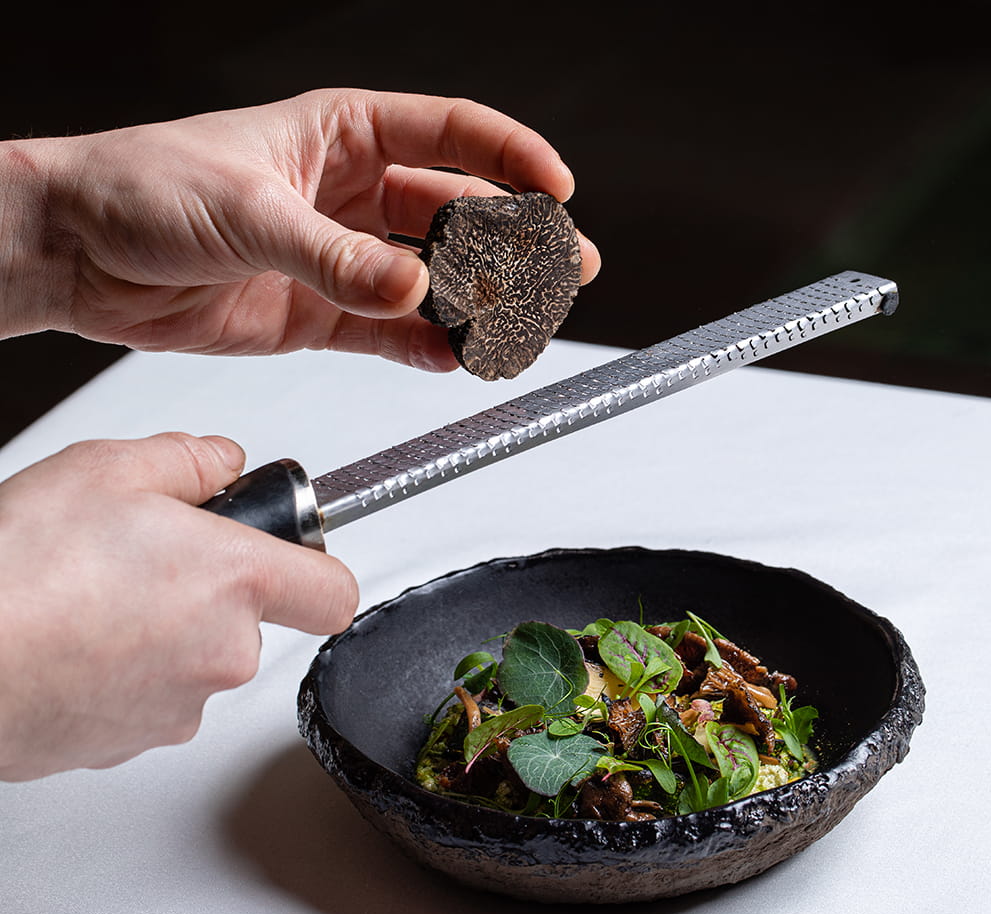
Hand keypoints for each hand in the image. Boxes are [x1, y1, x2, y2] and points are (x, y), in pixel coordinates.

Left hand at [0, 89, 600, 370]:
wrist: (82, 254)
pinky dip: (425, 348)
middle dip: (514, 242)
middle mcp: (351, 194)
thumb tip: (414, 287)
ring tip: (517, 328)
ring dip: (477, 304)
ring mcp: (341, 258)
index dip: (512, 157)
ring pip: (432, 280)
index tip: (558, 188)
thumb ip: (336, 258)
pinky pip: (390, 333)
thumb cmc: (144, 189)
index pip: (449, 133)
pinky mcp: (321, 313)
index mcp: (342, 133)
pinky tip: (457, 359)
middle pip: (456, 214)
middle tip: (564, 271)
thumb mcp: (247, 210)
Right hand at [0, 433, 357, 780]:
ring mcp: (178, 706)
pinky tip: (77, 642)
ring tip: (97, 599)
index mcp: (236, 580)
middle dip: (212, 589)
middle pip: (253, 619)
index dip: (319, 571)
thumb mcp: (108, 469)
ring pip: (197, 658)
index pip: (334, 592)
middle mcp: (222, 652)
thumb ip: (188, 459)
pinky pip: (151, 696)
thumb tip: (222, 463)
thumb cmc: (19, 570)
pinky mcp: (131, 743)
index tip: (297, 558)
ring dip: (165, 630)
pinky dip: (126, 671)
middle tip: (148, 559)